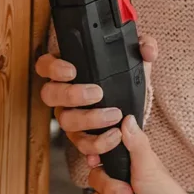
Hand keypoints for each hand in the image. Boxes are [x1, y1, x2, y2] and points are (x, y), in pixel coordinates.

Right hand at [35, 35, 157, 157]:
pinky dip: (96, 146)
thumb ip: (145, 47)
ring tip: (115, 116)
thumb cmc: (125, 77)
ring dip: (90, 120)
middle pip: (50, 95)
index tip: (72, 71)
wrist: (132, 106)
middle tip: (97, 93)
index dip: (53, 68)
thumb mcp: (136, 59)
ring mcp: (69, 117)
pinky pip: (81, 146)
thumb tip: (147, 51)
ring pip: (66, 122)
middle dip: (72, 94)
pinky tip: (112, 141)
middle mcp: (63, 95)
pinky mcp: (81, 138)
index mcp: (68, 70)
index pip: (45, 65)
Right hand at [86, 116, 193, 193]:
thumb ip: (136, 143)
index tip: (96, 160)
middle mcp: (120, 181)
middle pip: (94, 180)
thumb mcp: (150, 166)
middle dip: (112, 190)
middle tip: (131, 193)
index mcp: (128, 164)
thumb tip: (127, 117)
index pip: (101, 155)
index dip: (95, 158)